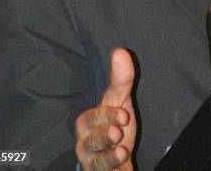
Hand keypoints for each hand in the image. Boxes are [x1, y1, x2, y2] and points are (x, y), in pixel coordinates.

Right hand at [75, 48, 135, 169]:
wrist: (116, 157)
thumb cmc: (115, 123)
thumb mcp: (120, 100)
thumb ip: (121, 79)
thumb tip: (120, 51)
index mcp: (88, 122)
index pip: (93, 118)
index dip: (107, 116)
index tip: (124, 114)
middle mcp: (86, 143)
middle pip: (90, 141)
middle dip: (103, 136)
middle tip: (117, 133)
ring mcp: (93, 162)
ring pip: (95, 162)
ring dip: (108, 157)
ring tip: (122, 150)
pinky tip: (122, 164)